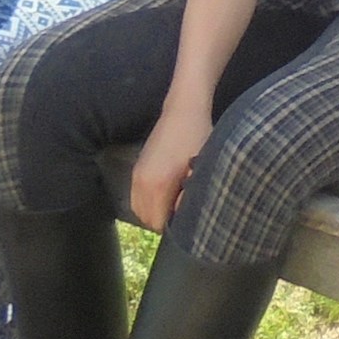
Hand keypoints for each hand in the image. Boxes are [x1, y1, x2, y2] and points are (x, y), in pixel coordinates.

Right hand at [127, 100, 215, 233]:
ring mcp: (136, 176)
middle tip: (183, 210)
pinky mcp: (136, 170)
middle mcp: (141, 183)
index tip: (189, 218)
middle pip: (148, 220)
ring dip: (155, 212)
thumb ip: (192, 198)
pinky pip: (137, 199)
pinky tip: (166, 193)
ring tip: (175, 201)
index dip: (175, 226)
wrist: (182, 111)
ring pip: (140, 211)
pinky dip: (149, 202)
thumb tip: (188, 221)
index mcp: (158, 185)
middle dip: (164, 221)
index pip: (159, 224)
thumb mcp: (202, 169)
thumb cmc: (198, 138)